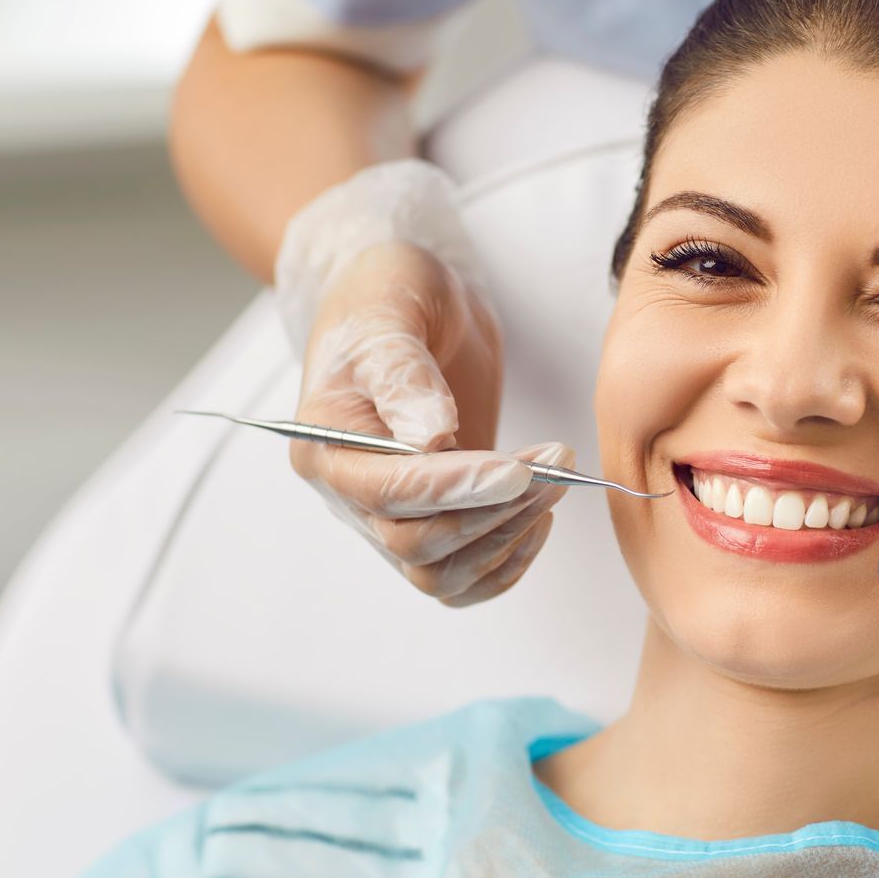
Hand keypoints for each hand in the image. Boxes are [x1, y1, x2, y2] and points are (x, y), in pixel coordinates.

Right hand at [289, 241, 569, 604]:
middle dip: (492, 511)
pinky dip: (504, 563)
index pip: (388, 492)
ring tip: (554, 482)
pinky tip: (537, 520)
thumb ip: (404, 374)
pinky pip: (462, 579)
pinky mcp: (434, 519)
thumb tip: (430, 438)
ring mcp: (391, 514)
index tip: (519, 469)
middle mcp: (350, 494)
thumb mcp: (390, 312)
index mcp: (324, 447)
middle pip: (415, 546)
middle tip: (553, 463)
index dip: (456, 489)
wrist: (410, 304)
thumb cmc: (387, 298)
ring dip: (505, 538)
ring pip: (441, 575)